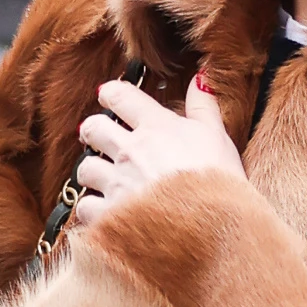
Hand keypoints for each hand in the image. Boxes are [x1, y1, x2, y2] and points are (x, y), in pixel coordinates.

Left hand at [74, 72, 244, 223]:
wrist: (215, 230)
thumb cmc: (221, 183)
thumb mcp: (218, 137)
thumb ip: (204, 106)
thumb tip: (202, 76)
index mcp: (156, 127)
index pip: (120, 95)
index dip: (111, 93)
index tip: (109, 96)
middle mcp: (130, 151)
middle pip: (93, 128)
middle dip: (94, 131)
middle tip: (101, 137)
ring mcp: (117, 184)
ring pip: (85, 168)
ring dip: (92, 172)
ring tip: (104, 178)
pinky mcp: (110, 216)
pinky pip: (86, 208)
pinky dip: (94, 210)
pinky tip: (106, 212)